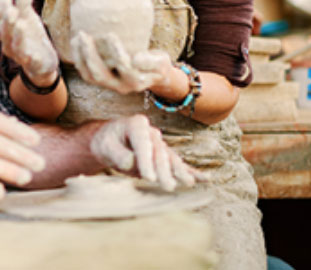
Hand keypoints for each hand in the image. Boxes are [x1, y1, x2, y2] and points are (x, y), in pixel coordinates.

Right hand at [0, 0, 58, 81]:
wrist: (42, 61)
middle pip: (2, 33)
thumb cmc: (29, 35)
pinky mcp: (33, 65)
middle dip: (7, 22)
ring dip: (17, 36)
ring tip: (22, 25)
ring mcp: (20, 55)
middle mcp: (7, 43)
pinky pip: (31, 64)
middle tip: (12, 10)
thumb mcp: (27, 18)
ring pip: (14, 47)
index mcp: (3, 29)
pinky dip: (32, 60)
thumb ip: (24, 5)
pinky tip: (35, 55)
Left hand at [71, 31, 171, 93]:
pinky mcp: (100, 79)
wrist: (152, 73)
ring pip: (89, 75)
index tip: (111, 34)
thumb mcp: (161, 62)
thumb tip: (135, 59)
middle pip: (100, 75)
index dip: (115, 53)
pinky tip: (76, 41)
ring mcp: (108, 84)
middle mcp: (120, 86)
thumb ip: (151, 61)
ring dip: (80, 57)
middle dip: (89, 55)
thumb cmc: (157, 63)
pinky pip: (85, 72)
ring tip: (77, 37)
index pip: (123, 68)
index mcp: (136, 82)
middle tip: (84, 35)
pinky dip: (78, 58)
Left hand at [89, 115, 206, 190]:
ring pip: (170, 158)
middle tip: (167, 186)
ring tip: (187, 183)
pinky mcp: (163, 155)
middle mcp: (151, 131)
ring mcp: (159, 142)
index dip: (146, 161)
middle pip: (159, 152)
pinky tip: (204, 179)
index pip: (143, 143)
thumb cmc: (106, 143)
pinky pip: (177, 163)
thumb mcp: (105, 147)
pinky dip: (190, 171)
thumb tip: (131, 163)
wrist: (109, 141)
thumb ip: (118, 154)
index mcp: (135, 124)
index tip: (148, 177)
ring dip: (179, 172)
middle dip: (164, 170)